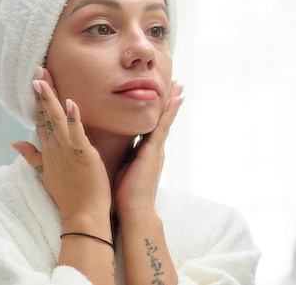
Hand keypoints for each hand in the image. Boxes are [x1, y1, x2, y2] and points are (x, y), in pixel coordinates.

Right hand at [11, 67, 111, 227]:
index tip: (36, 79)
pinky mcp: (83, 155)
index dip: (39, 99)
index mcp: (49, 150)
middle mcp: (55, 147)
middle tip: (38, 68)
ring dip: (51, 99)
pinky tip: (71, 102)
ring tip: (44, 79)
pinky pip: (76, 134)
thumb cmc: (68, 195)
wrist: (82, 216)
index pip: (41, 119)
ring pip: (57, 120)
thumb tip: (13, 143)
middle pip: (46, 114)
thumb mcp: (45, 174)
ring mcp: (67, 151)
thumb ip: (31, 156)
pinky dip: (73, 118)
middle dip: (42, 91)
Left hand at [113, 81, 183, 217]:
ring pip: (165, 120)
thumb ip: (124, 154)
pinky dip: (170, 113)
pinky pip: (163, 127)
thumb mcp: (124, 167)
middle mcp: (154, 148)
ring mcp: (156, 149)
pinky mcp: (154, 152)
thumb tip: (115, 145)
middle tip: (176, 84)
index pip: (152, 125)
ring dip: (172, 103)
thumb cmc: (125, 193)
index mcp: (146, 151)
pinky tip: (176, 100)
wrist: (134, 211)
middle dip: (169, 102)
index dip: (158, 110)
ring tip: (179, 86)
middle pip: (162, 119)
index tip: (163, 95)